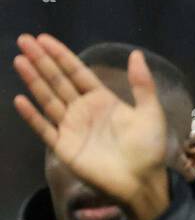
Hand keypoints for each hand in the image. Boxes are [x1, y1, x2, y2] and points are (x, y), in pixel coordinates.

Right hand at [12, 34, 170, 219]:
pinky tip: (20, 99)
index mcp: (103, 99)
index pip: (77, 72)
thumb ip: (142, 84)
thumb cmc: (148, 146)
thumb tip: (136, 53)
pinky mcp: (64, 146)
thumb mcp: (150, 111)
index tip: (44, 39)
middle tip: (24, 40)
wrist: (142, 180)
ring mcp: (71, 127)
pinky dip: (32, 115)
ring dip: (34, 80)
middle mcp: (83, 110)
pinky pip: (44, 128)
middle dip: (42, 61)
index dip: (61, 56)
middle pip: (58, 81)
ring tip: (19, 60)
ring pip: (48, 99)